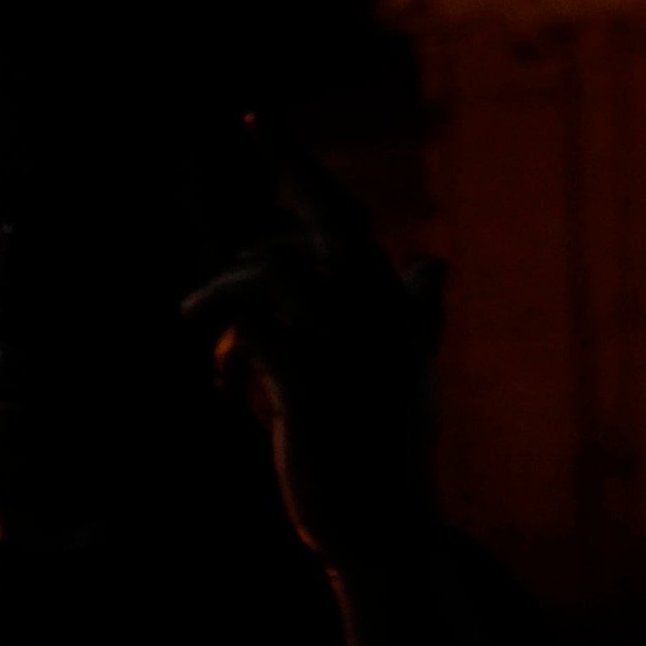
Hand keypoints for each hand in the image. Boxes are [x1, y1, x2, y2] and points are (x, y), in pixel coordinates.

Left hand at [186, 128, 444, 565]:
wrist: (382, 528)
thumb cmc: (386, 445)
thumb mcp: (406, 368)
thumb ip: (416, 311)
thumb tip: (433, 263)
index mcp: (397, 303)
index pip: (342, 215)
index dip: (296, 165)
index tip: (253, 118)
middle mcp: (379, 313)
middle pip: (313, 223)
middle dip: (269, 201)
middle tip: (211, 253)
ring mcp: (348, 347)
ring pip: (269, 271)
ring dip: (226, 305)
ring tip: (216, 355)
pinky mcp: (313, 390)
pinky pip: (253, 335)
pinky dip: (231, 359)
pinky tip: (233, 394)